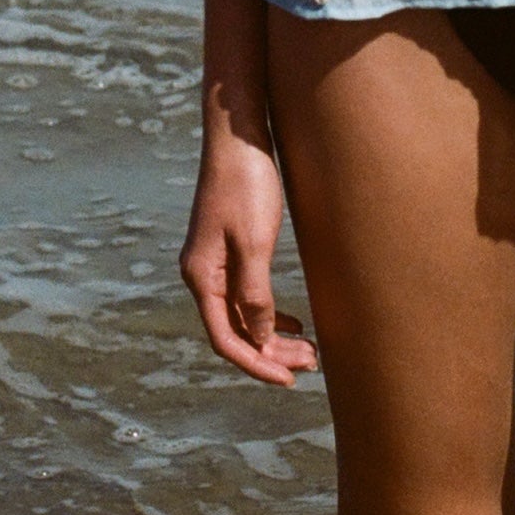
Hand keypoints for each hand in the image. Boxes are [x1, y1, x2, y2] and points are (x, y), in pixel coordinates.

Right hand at [179, 133, 317, 386]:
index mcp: (202, 277)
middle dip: (271, 353)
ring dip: (273, 335)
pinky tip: (294, 320)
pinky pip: (246, 295)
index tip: (288, 379)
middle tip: (311, 365)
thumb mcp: (254, 241)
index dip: (256, 364)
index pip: (226, 339)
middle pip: (234, 331)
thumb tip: (261, 335)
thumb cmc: (247, 183)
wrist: (239, 136)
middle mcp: (202, 274)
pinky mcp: (228, 248)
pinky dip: (269, 313)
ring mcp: (213, 262)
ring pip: (242, 315)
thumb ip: (255, 292)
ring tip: (309, 350)